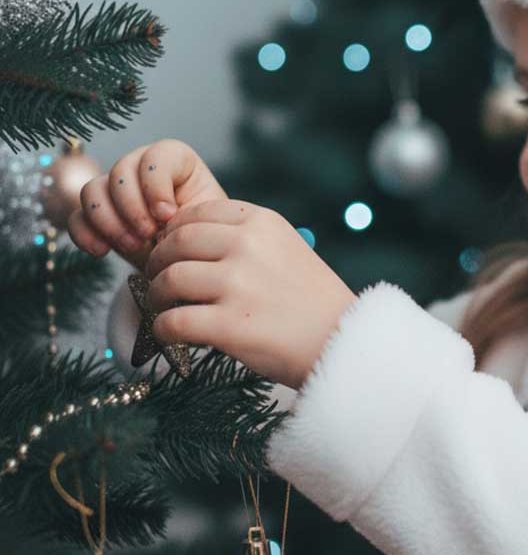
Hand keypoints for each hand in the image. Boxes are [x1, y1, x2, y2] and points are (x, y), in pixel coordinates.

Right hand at [67, 139, 227, 272]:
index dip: (156, 185)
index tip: (168, 215)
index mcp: (176, 161)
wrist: (189, 262)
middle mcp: (141, 168)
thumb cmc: (203, 236)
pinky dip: (85, 234)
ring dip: (109, 221)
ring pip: (92, 190)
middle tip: (148, 235)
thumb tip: (163, 217)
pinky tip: (102, 251)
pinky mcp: (97, 216)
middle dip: (132, 207)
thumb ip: (189, 212)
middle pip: (120, 171)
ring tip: (133, 246)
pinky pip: (76, 217)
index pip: (156, 156)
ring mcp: (115, 190)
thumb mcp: (206, 221)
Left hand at [142, 198, 357, 389]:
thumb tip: (185, 239)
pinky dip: (163, 330)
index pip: (198, 213)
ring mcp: (238, 285)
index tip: (172, 250)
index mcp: (263, 222)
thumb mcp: (287, 248)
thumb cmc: (312, 300)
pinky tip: (170, 334)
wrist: (343, 341)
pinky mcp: (229, 325)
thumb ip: (246, 238)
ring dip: (157, 296)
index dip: (175, 232)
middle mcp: (248, 246)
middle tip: (157, 279)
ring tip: (164, 307)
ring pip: (169, 280)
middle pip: (176, 243)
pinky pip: (172, 322)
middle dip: (158, 262)